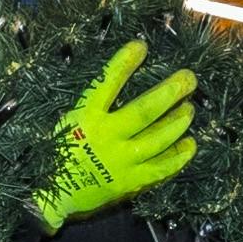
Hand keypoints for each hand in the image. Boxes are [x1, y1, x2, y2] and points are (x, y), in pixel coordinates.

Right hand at [32, 39, 198, 229]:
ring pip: (159, 138)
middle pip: (145, 110)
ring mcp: (120, 161)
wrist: (52, 195)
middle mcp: (106, 137)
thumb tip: (121, 81)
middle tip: (189, 79)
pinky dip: (179, 156)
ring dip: (178, 121)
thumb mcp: (69, 121)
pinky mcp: (130, 182)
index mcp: (85, 118)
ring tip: (190, 109)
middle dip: (170, 91)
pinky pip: (161, 168)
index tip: (141, 46)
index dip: (124, 63)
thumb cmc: (59, 152)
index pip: (106, 83)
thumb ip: (94, 106)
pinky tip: (190, 144)